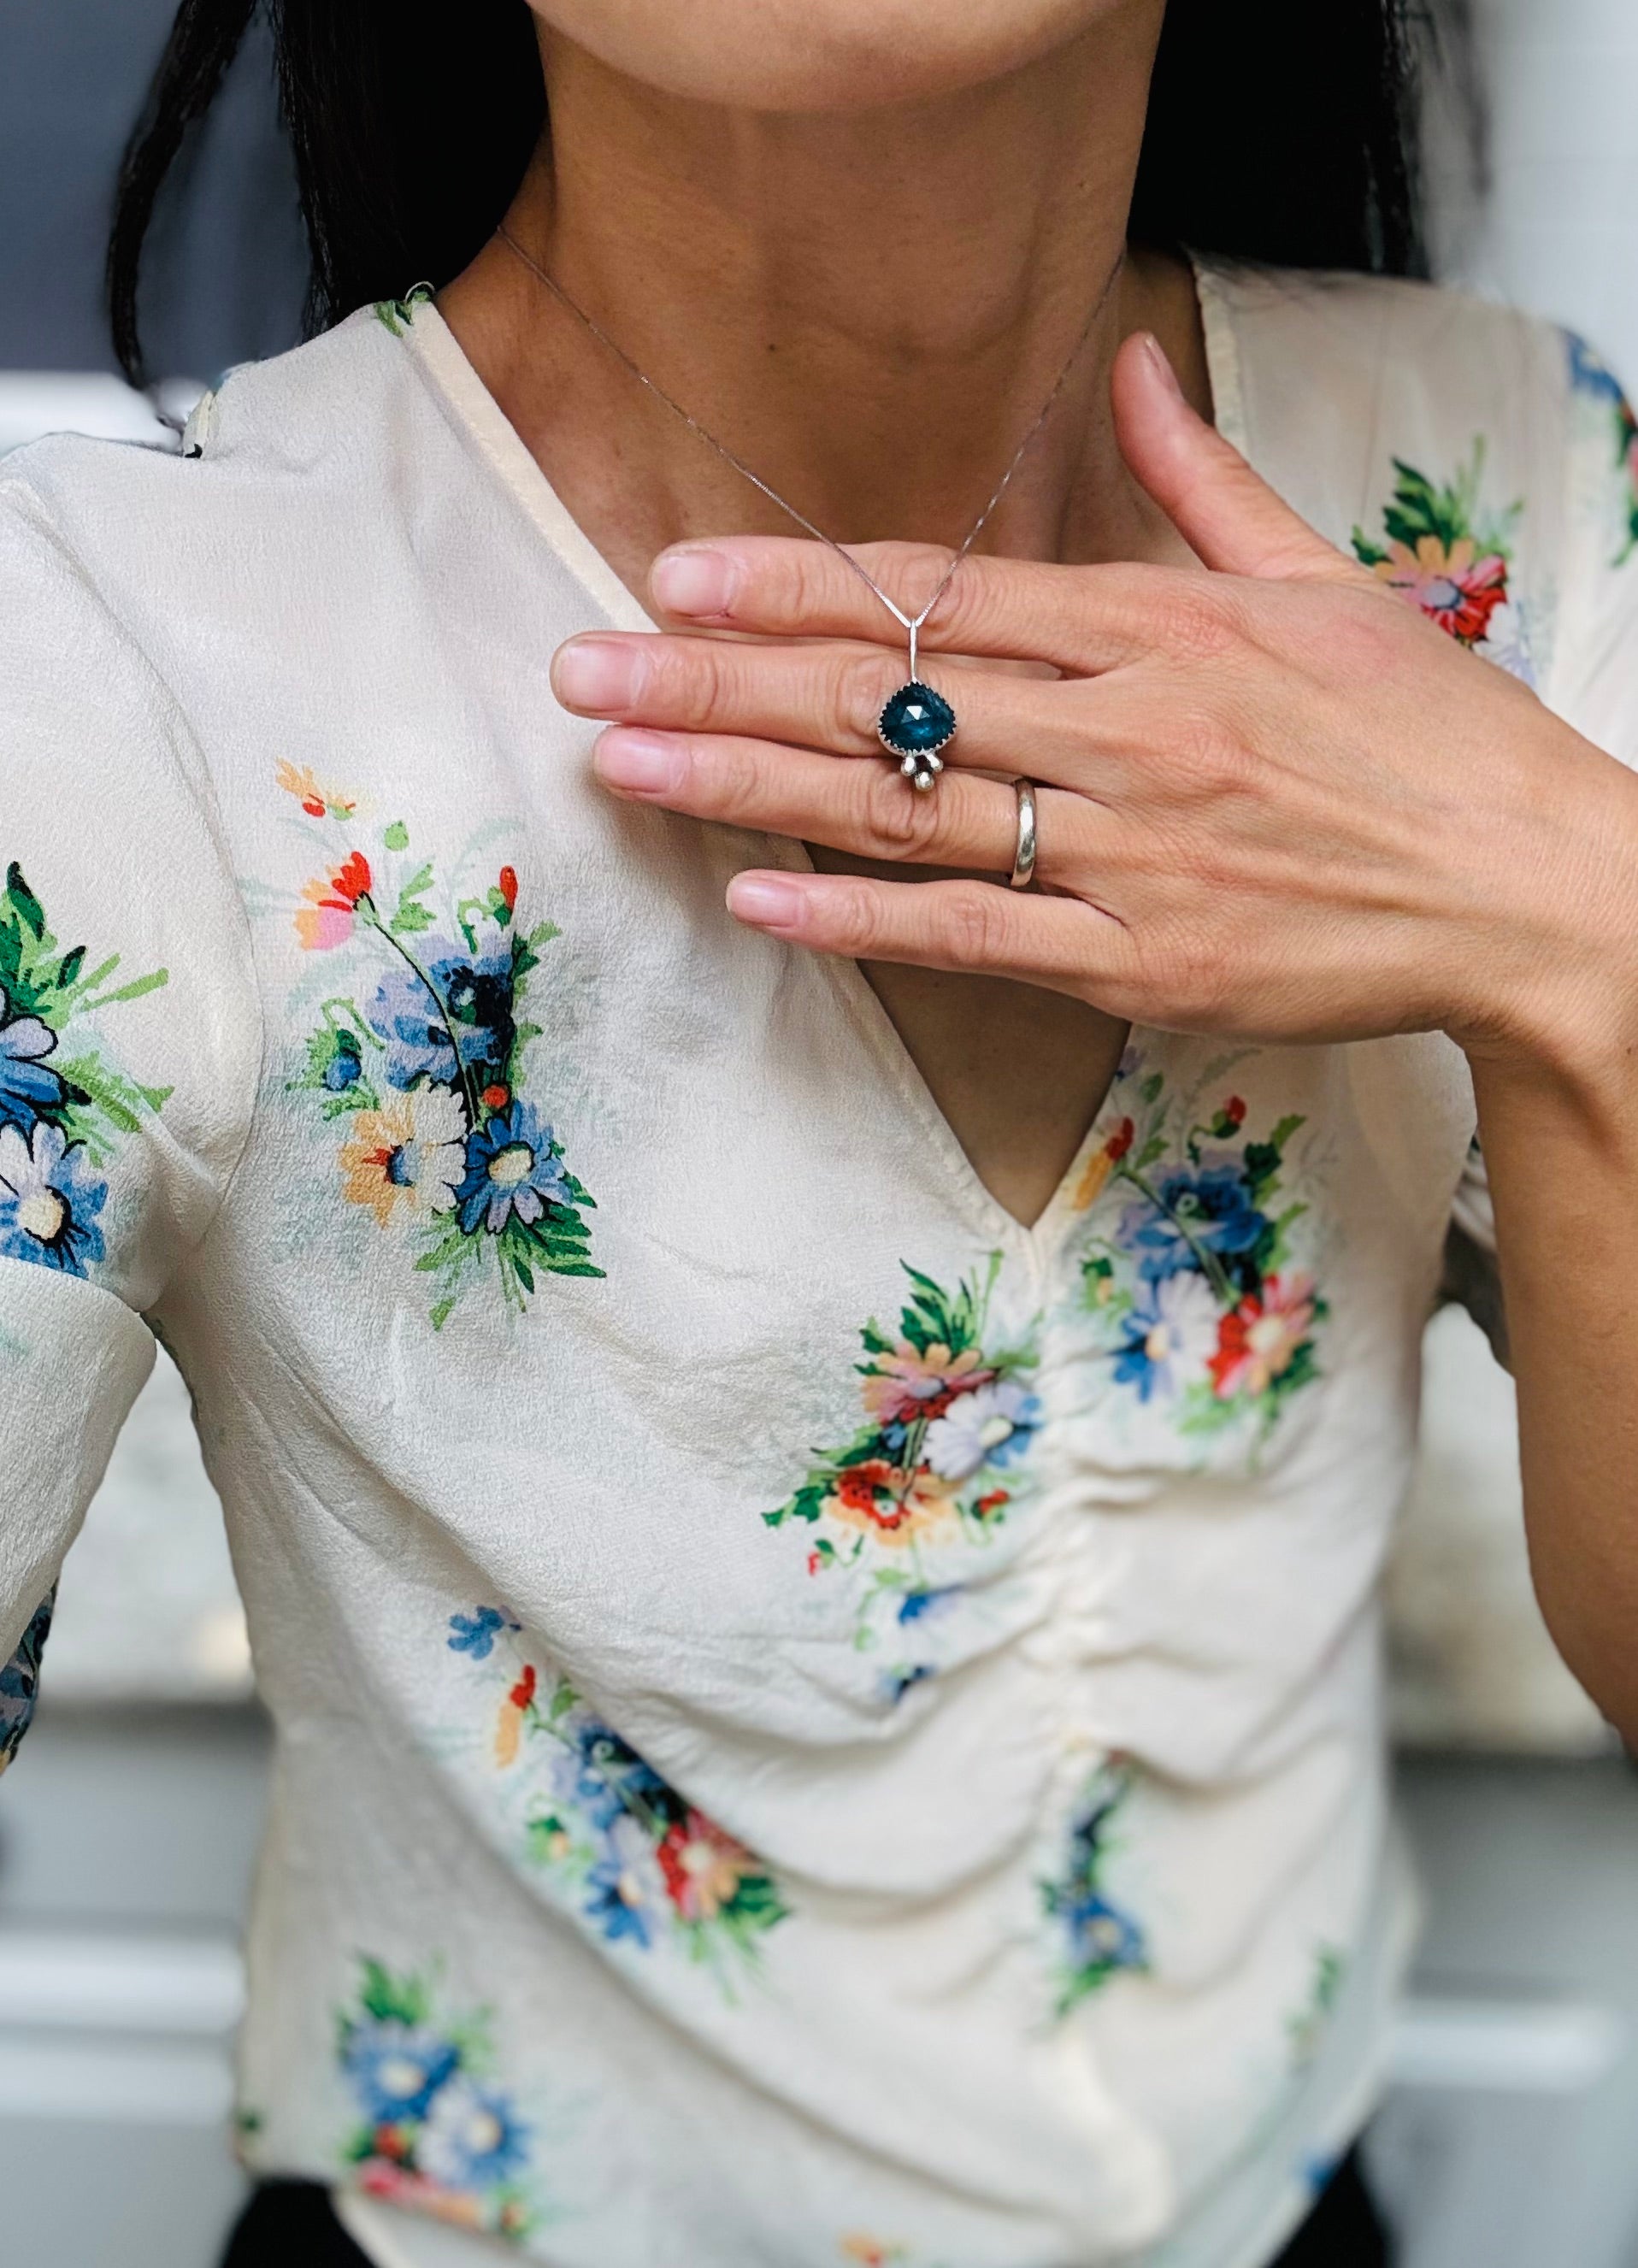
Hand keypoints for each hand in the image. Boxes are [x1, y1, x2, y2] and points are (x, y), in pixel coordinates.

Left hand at [552, 334, 1637, 1072]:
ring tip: (624, 769)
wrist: (1528, 886)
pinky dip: (859, 918)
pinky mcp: (1140, 963)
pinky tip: (753, 897)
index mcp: (1164, 626)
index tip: (676, 575)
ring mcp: (1129, 852)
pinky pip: (971, 938)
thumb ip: (1204, 480)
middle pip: (888, 698)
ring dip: (748, 788)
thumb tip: (1129, 363)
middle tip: (583, 672)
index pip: (943, 595)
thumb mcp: (1326, 581)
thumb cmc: (1427, 735)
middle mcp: (1129, 730)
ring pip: (905, 813)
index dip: (796, 585)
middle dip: (719, 682)